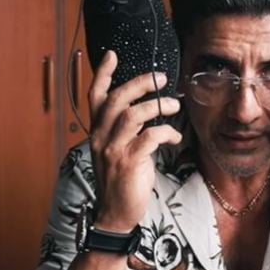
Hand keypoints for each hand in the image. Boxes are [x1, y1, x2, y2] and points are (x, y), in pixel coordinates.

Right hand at [88, 51, 181, 232]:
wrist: (115, 215)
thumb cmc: (121, 181)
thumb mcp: (116, 151)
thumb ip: (124, 130)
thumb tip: (146, 109)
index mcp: (97, 132)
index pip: (94, 96)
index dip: (101, 74)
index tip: (112, 55)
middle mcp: (100, 138)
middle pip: (116, 99)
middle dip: (140, 84)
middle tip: (161, 78)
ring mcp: (112, 150)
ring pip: (132, 115)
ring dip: (157, 106)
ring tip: (174, 106)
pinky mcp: (128, 163)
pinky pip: (149, 138)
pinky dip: (166, 133)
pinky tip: (175, 137)